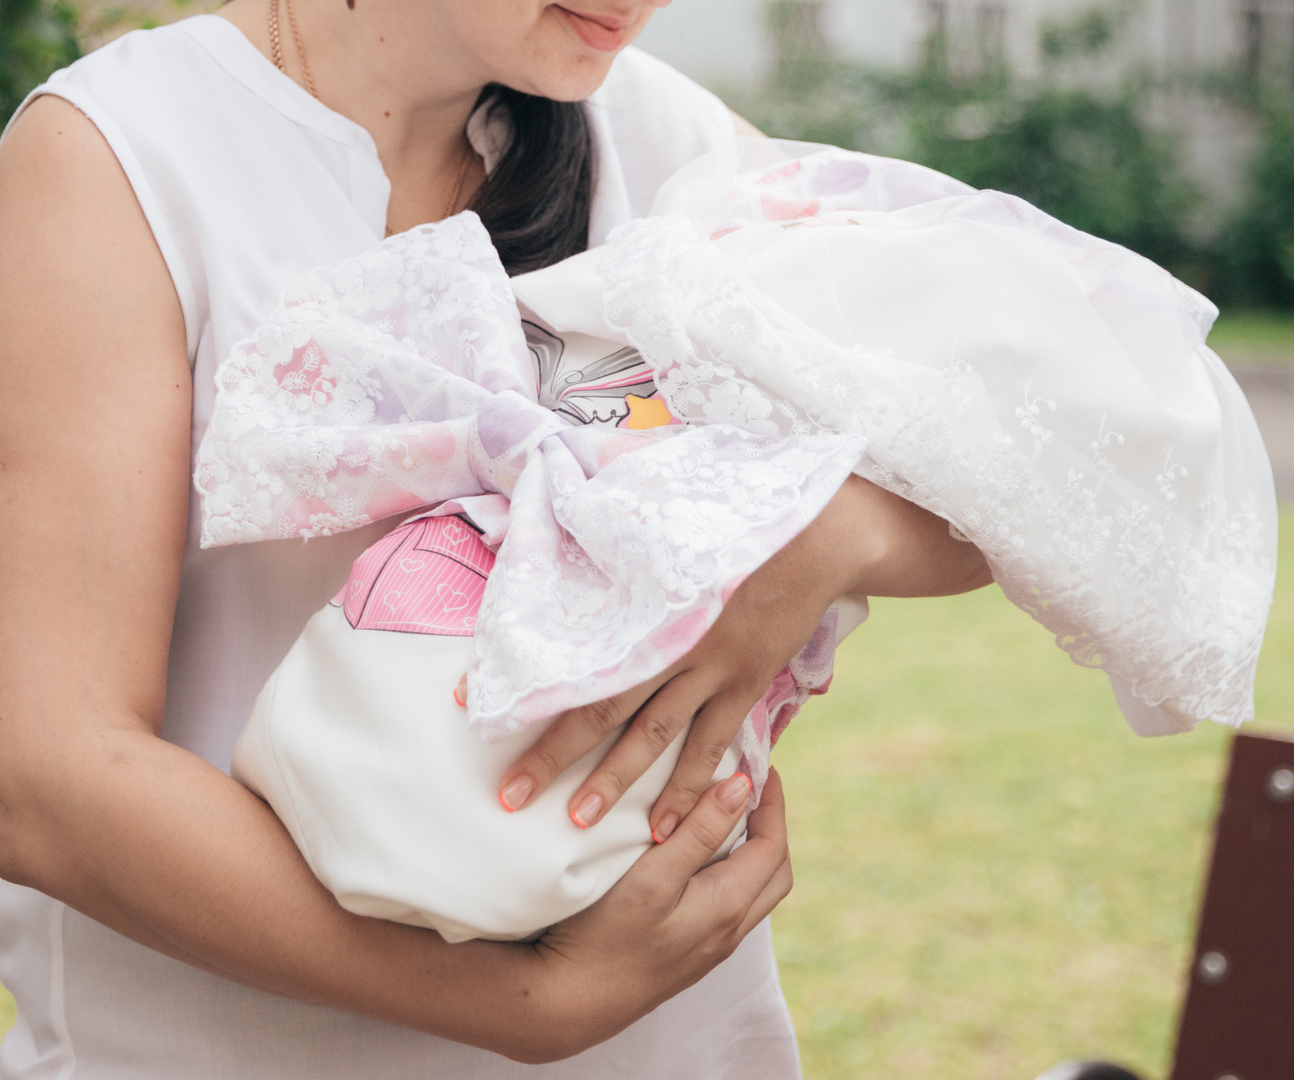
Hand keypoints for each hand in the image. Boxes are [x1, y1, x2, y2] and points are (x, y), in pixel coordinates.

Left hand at [495, 474, 987, 845]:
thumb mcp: (671, 479)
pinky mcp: (747, 682)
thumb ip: (616, 476)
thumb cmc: (740, 497)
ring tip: (575, 823)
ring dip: (613, 783)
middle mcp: (672, 641)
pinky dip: (688, 787)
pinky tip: (664, 828)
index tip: (469, 702)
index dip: (520, 676)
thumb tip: (567, 464)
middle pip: (601, 708)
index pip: (568, 644)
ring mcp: (713, 667)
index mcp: (644, 597)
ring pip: (653, 736)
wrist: (824, 528)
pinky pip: (712, 743)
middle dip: (552, 754)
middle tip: (508, 796)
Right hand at [511, 768, 793, 1061]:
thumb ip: (699, 832)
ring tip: (727, 815)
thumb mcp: (652, 876)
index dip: (773, 804)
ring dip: (752, 852)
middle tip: (752, 789)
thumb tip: (742, 787)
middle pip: (774, 874)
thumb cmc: (602, 937)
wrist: (567, 1006)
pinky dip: (731, 874)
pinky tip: (699, 860)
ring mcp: (708, 950)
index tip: (762, 767)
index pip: (772, 848)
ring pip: (753, 895)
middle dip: (772, 828)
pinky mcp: (687, 958)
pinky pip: (729, 909)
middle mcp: (727, 934)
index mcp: (726, 908)